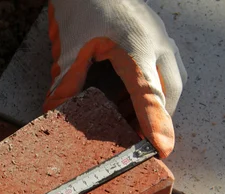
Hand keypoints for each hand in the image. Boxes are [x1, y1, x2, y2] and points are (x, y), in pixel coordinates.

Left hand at [44, 0, 186, 157]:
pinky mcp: (159, 38)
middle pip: (167, 94)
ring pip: (170, 84)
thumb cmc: (84, 4)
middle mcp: (157, 44)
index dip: (155, 124)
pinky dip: (150, 92)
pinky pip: (164, 73)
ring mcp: (162, 39)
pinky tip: (128, 101)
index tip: (161, 149)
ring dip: (153, 108)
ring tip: (129, 124)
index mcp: (136, 46)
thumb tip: (53, 113)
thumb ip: (65, 83)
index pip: (149, 94)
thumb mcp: (70, 47)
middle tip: (137, 144)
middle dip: (155, 121)